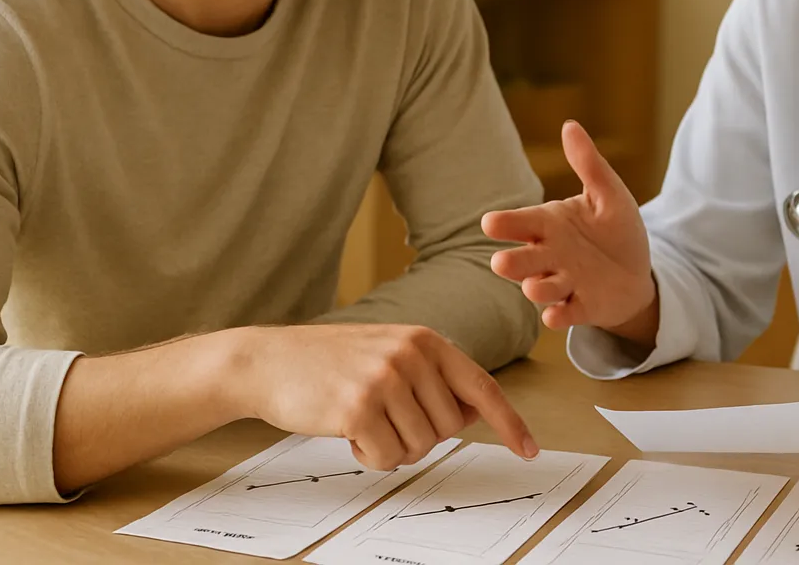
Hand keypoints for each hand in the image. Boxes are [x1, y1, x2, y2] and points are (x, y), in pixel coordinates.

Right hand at [229, 323, 537, 471]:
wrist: (270, 360)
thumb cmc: (331, 362)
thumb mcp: (391, 354)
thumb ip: (432, 378)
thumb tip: (472, 415)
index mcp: (426, 340)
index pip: (482, 387)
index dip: (510, 421)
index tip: (529, 449)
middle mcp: (411, 355)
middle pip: (448, 428)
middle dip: (420, 436)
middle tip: (384, 418)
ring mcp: (385, 379)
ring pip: (419, 448)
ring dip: (392, 447)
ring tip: (363, 420)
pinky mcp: (358, 407)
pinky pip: (387, 458)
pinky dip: (370, 456)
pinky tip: (347, 431)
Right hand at [483, 120, 656, 339]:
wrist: (637, 273)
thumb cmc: (616, 231)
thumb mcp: (608, 194)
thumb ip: (588, 164)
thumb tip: (570, 125)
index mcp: (549, 224)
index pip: (521, 222)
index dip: (506, 224)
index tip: (490, 223)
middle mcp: (550, 255)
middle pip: (522, 259)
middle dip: (512, 261)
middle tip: (501, 261)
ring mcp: (563, 283)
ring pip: (540, 287)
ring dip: (536, 288)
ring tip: (533, 286)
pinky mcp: (580, 307)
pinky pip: (565, 314)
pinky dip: (559, 316)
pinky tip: (555, 316)